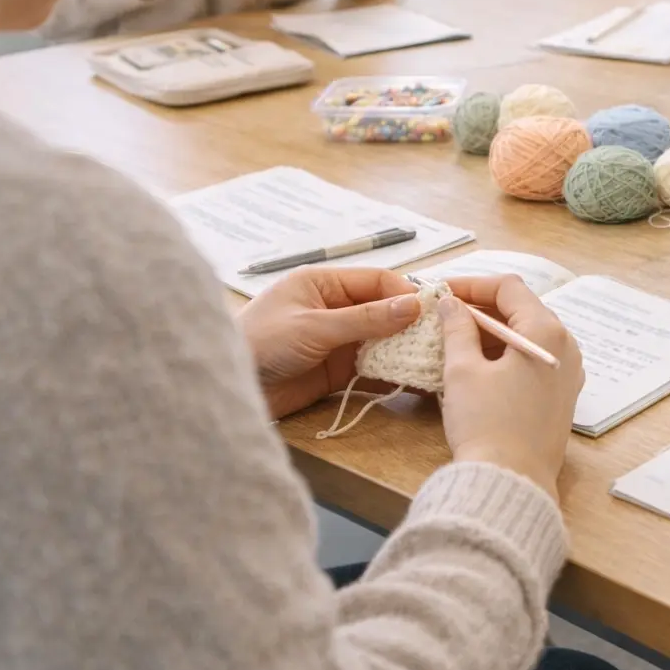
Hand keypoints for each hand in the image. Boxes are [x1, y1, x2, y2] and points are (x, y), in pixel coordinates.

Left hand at [237, 268, 420, 420]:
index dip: (405, 293)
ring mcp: (337, 339)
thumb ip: (365, 318)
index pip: (376, 281)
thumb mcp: (314, 327)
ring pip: (382, 339)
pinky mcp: (337, 370)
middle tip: (440, 338)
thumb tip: (413, 306)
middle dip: (410, 323)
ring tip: (434, 360)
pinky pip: (373, 366)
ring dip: (405, 349)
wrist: (228, 389)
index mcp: (323, 283)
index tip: (431, 312)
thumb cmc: (260, 344)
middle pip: (384, 309)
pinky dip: (392, 372)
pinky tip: (414, 380)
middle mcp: (333, 307)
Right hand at [437, 276, 584, 502]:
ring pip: (527, 336)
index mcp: (546, 332)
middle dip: (481, 308)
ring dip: (491, 332)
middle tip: (443, 314)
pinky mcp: (561, 396)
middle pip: (521, 310)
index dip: (472, 284)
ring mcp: (568, 373)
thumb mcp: (463, 371)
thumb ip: (457, 329)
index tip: (441, 293)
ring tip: (453, 339)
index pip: (508, 288)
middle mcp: (566, 347)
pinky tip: (477, 365)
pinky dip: (506, 355)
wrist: (511, 483)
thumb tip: (451, 304)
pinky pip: (533, 361)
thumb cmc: (486, 424)